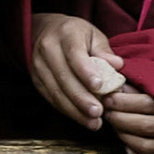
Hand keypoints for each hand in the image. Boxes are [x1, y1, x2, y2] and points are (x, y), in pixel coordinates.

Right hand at [30, 13, 126, 130]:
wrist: (45, 31)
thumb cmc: (76, 35)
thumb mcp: (93, 35)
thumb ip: (105, 51)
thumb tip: (117, 65)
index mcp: (65, 34)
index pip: (74, 54)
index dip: (86, 71)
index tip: (99, 86)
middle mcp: (47, 50)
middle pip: (63, 77)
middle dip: (81, 98)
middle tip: (98, 112)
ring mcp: (38, 66)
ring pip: (55, 91)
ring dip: (75, 110)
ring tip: (93, 122)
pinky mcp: (36, 80)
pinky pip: (51, 98)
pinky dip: (67, 111)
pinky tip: (82, 119)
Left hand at [104, 89, 153, 153]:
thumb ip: (145, 86)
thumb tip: (117, 85)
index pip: (147, 104)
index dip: (123, 102)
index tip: (108, 99)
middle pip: (144, 126)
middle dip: (120, 119)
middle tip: (107, 112)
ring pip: (146, 147)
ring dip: (125, 137)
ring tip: (116, 127)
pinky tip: (128, 148)